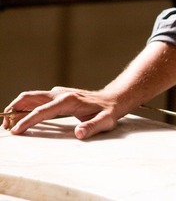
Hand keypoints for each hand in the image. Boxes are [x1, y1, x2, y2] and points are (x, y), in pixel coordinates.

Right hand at [3, 86, 120, 138]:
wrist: (114, 98)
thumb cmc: (109, 111)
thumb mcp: (105, 121)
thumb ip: (92, 127)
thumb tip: (79, 134)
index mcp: (68, 100)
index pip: (42, 111)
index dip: (27, 121)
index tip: (15, 131)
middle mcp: (60, 94)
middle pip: (30, 98)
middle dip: (13, 110)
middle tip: (4, 126)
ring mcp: (58, 92)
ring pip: (31, 97)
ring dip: (17, 107)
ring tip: (8, 123)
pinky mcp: (58, 95)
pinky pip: (37, 99)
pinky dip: (25, 107)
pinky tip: (22, 118)